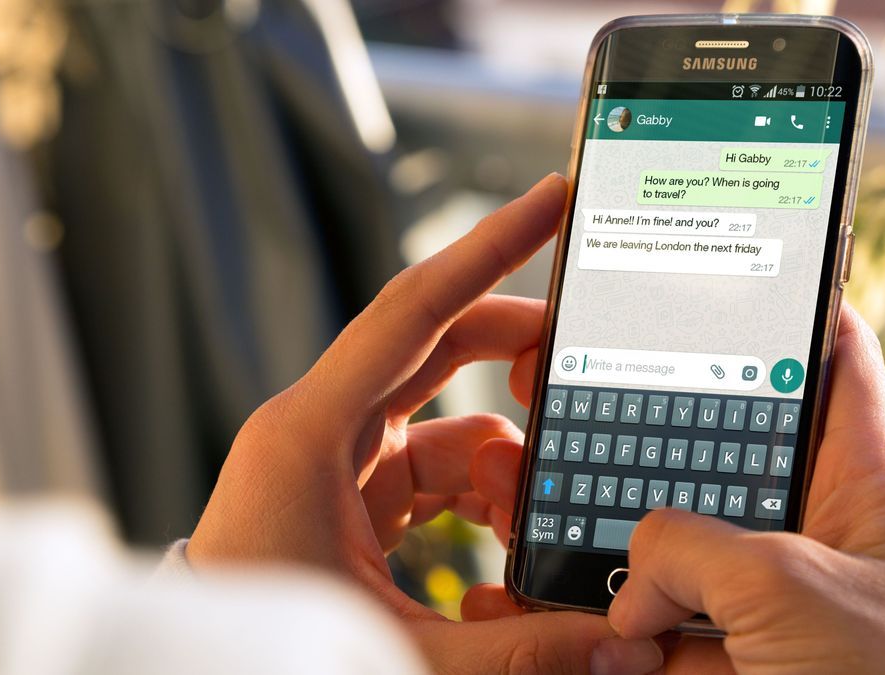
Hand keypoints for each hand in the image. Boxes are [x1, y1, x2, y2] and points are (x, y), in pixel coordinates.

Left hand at [187, 175, 662, 674]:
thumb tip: (617, 648)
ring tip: (535, 520)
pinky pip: (434, 463)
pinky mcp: (350, 491)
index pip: (414, 311)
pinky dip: (480, 492)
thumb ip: (513, 646)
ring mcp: (336, 457)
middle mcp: (322, 428)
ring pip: (448, 419)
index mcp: (312, 434)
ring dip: (505, 459)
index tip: (546, 201)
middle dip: (516, 351)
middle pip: (439, 346)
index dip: (487, 249)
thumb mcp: (396, 648)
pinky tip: (504, 538)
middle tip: (583, 360)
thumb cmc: (267, 655)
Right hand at [469, 306, 884, 673]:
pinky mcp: (728, 664)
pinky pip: (653, 626)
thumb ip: (692, 549)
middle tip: (565, 376)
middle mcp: (813, 533)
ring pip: (672, 545)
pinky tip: (538, 590)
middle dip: (642, 421)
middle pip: (721, 447)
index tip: (711, 263)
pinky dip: (599, 619)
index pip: (833, 355)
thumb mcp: (791, 588)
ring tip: (524, 477)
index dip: (781, 299)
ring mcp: (767, 603)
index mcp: (864, 481)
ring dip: (601, 525)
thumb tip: (631, 572)